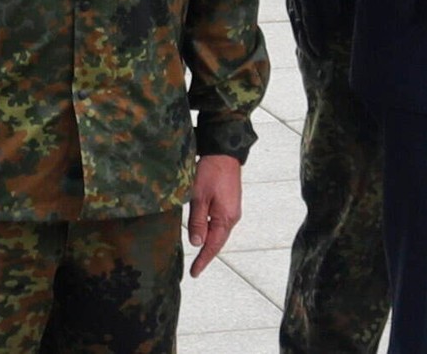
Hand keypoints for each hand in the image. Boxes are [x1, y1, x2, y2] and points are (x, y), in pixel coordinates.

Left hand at [187, 154, 241, 277]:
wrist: (224, 154)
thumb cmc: (210, 173)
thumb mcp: (199, 198)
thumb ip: (198, 221)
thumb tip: (197, 243)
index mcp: (226, 218)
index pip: (213, 245)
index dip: (203, 260)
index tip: (194, 273)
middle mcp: (232, 217)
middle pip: (218, 241)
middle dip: (207, 254)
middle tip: (194, 269)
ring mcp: (232, 210)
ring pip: (219, 232)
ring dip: (209, 243)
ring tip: (198, 256)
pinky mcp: (229, 204)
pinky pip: (220, 224)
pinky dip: (212, 233)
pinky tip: (204, 235)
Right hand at [277, 0, 342, 60]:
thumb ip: (329, 0)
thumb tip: (331, 23)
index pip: (312, 23)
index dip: (316, 40)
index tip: (320, 53)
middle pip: (300, 26)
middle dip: (306, 43)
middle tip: (312, 57)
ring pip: (294, 20)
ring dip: (299, 35)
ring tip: (304, 48)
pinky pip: (291, 11)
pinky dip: (295, 23)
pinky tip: (297, 27)